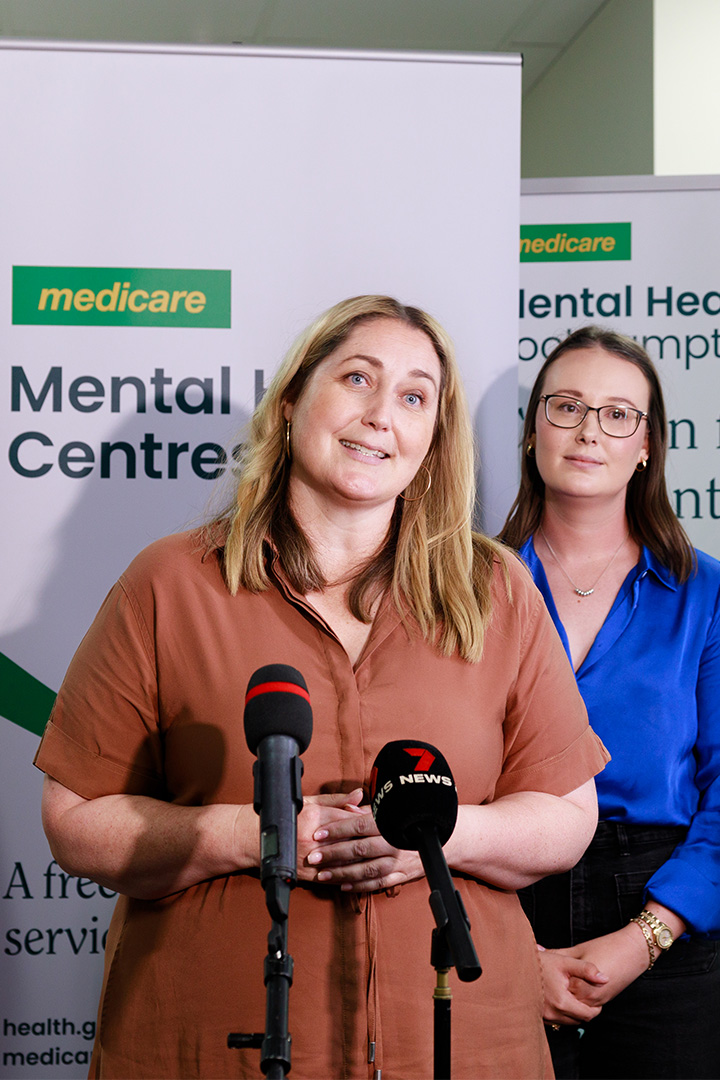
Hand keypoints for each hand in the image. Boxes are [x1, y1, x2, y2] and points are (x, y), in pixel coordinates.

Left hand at [300, 792, 423, 892]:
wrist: (443, 838)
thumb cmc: (411, 821)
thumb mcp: (391, 810)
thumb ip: (367, 812)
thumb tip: (346, 809)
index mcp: (389, 823)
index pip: (358, 826)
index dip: (337, 830)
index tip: (318, 834)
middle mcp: (394, 843)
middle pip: (359, 850)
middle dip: (334, 854)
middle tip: (314, 857)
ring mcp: (398, 861)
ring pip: (367, 870)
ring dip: (343, 873)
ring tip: (323, 875)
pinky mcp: (401, 875)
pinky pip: (378, 884)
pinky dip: (360, 886)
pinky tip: (343, 885)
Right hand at [537, 946, 607, 1025]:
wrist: (517, 966)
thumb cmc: (542, 963)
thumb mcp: (565, 961)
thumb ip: (587, 969)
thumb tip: (606, 979)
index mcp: (562, 1002)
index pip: (587, 1015)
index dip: (596, 1009)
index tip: (596, 999)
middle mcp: (553, 1013)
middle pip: (578, 1020)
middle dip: (585, 1011)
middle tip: (585, 997)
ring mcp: (545, 1017)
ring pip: (568, 1022)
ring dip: (574, 1013)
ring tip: (573, 997)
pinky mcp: (539, 1017)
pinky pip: (557, 1020)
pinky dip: (563, 1013)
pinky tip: (561, 999)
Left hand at [539, 922, 649, 1023]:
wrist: (632, 952)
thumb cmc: (604, 947)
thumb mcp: (577, 949)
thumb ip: (557, 953)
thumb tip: (538, 950)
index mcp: (579, 983)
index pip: (555, 991)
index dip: (545, 983)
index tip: (537, 976)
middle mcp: (587, 997)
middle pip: (563, 1004)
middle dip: (553, 995)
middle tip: (542, 984)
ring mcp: (596, 1002)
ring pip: (574, 1009)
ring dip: (565, 1001)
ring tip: (554, 988)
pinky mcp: (603, 1002)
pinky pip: (584, 1008)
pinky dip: (576, 1002)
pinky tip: (571, 990)